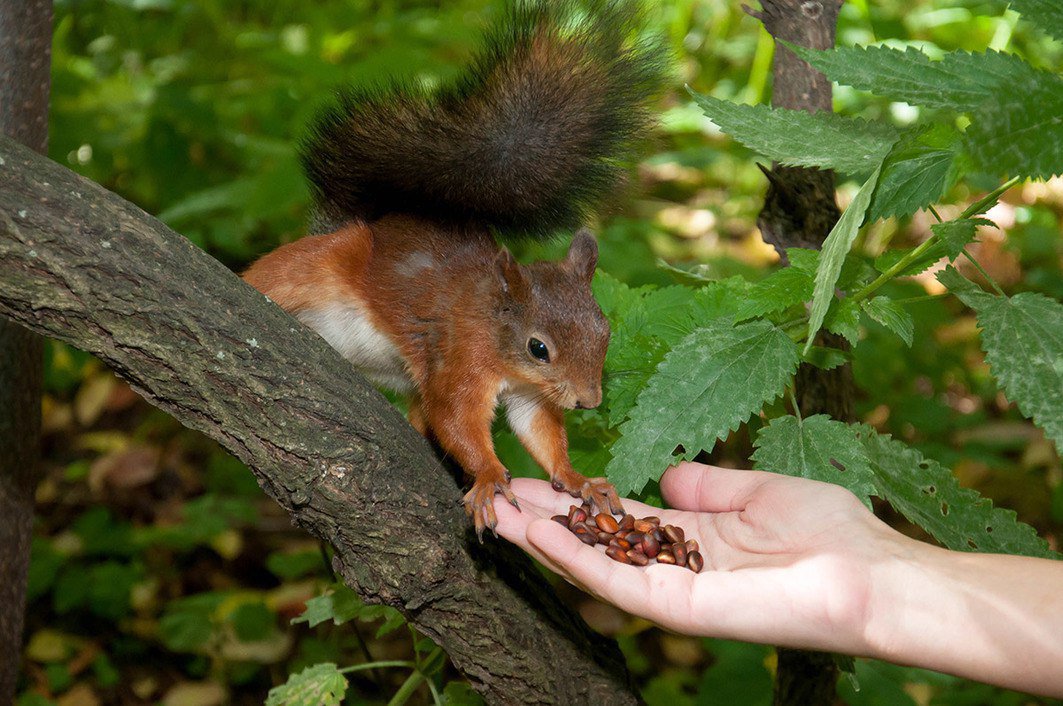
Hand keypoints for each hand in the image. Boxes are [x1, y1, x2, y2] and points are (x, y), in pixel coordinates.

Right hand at [495, 462, 904, 655]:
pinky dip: (575, 558)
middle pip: (595, 542)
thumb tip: (666, 475)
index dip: (576, 502)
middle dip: (546, 520)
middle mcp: (674, 567)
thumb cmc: (830, 532)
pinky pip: (617, 582)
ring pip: (593, 565)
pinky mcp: (680, 608)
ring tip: (499, 513)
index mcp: (692, 539)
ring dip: (544, 540)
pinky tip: (540, 534)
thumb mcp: (758, 491)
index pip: (619, 520)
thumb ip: (709, 485)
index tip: (535, 480)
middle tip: (495, 495)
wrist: (871, 576)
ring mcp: (673, 591)